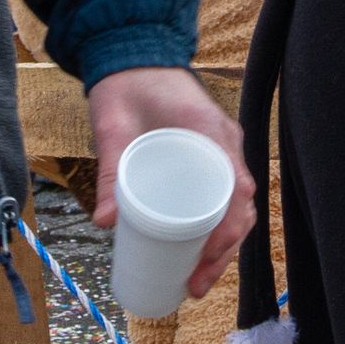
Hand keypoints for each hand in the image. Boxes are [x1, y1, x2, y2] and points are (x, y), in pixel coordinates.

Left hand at [88, 65, 256, 300]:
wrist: (131, 57)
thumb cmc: (125, 87)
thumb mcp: (113, 127)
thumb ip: (109, 171)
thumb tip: (104, 222)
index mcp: (208, 131)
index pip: (235, 187)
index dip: (227, 228)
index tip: (205, 257)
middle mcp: (224, 143)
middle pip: (240, 207)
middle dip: (224, 252)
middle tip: (195, 285)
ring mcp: (220, 151)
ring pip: (236, 207)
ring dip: (223, 248)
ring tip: (195, 281)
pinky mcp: (209, 158)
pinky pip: (223, 198)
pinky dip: (218, 230)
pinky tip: (199, 257)